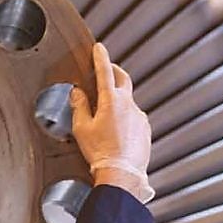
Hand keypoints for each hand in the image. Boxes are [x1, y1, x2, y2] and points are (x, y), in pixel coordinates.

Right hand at [69, 43, 153, 202]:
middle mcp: (128, 105)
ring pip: (128, 101)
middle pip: (122, 79)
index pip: (105, 72)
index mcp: (111, 101)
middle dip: (114, 71)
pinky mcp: (145, 129)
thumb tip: (78, 93)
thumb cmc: (101, 153)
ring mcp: (139, 116)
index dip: (100, 57)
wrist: (122, 174)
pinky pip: (134, 117)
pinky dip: (125, 118)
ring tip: (106, 115)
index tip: (99, 48)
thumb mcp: (82, 128)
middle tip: (107, 69)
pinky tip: (116, 132)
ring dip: (118, 101)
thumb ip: (79, 106)